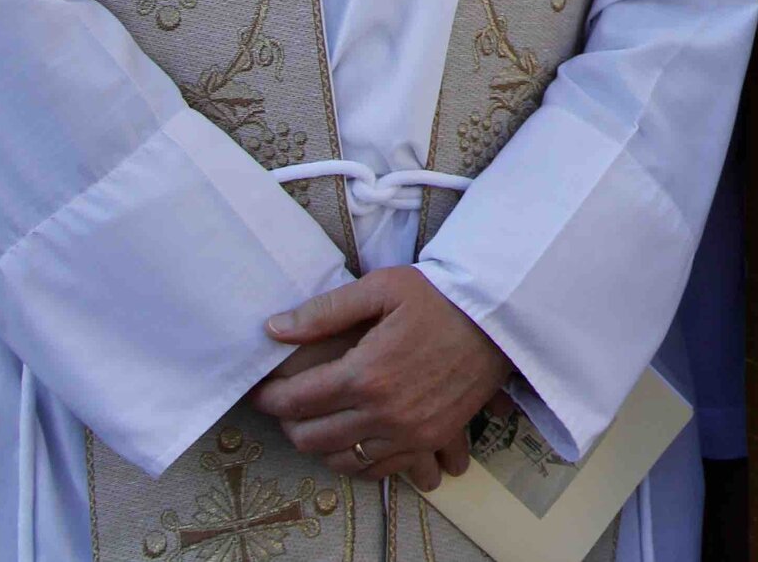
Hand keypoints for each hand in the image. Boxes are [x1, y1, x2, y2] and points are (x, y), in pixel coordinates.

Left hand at [253, 266, 512, 487]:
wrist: (498, 317)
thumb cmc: (439, 296)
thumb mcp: (380, 288)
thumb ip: (324, 311)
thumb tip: (273, 329)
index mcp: (366, 373)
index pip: (297, 401)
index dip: (270, 398)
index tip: (259, 392)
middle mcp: (384, 413)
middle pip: (313, 438)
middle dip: (289, 423)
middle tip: (285, 405)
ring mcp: (410, 433)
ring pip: (343, 460)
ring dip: (321, 445)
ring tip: (315, 421)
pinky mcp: (431, 441)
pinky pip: (381, 470)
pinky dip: (358, 460)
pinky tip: (352, 438)